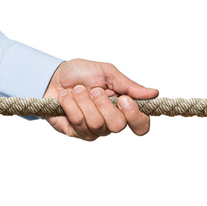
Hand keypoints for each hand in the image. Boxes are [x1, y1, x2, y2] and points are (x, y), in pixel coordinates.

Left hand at [43, 59, 157, 140]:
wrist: (53, 76)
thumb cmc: (81, 73)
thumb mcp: (107, 73)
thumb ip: (129, 85)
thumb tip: (153, 93)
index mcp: (124, 108)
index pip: (141, 125)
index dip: (136, 116)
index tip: (124, 99)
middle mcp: (111, 122)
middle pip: (118, 126)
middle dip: (104, 104)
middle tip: (95, 89)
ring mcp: (93, 130)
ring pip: (96, 124)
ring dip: (85, 101)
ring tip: (77, 90)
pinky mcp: (75, 132)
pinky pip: (78, 122)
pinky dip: (71, 104)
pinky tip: (66, 97)